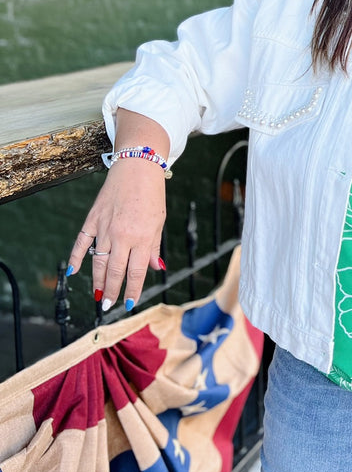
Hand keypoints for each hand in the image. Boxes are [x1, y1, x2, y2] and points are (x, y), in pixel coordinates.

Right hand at [67, 159, 166, 312]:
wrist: (138, 166)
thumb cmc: (152, 194)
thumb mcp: (159, 221)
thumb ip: (154, 247)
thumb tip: (155, 269)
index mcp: (143, 237)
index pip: (136, 272)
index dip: (132, 290)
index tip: (130, 304)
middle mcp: (123, 235)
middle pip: (114, 271)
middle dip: (112, 291)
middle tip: (108, 305)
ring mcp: (105, 227)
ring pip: (98, 261)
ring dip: (96, 280)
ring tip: (97, 294)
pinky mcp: (93, 218)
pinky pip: (82, 242)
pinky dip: (75, 258)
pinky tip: (72, 272)